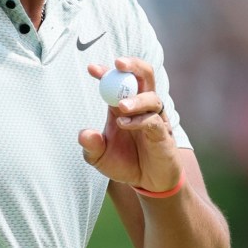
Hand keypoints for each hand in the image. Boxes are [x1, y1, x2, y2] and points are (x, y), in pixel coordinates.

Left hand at [78, 56, 182, 191]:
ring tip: (120, 107)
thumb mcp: (99, 158)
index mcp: (122, 106)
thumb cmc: (125, 163)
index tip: (91, 68)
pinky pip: (154, 120)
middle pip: (143, 76)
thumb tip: (84, 134)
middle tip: (118, 63)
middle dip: (132, 65)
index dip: (105, 72)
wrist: (148, 183)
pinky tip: (125, 125)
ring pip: (152, 96)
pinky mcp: (163, 134)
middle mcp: (141, 107)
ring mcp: (154, 118)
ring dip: (135, 98)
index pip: (116, 82)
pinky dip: (140, 120)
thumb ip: (91, 146)